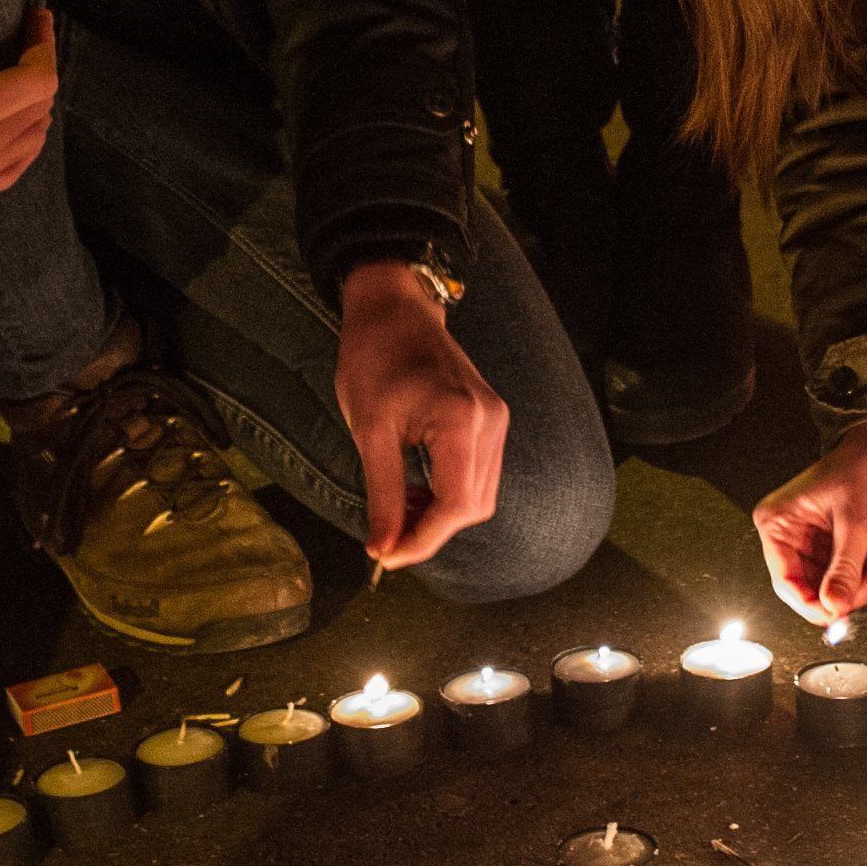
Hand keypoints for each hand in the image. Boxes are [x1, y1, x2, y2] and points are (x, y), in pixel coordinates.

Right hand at [0, 0, 56, 212]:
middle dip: (41, 69)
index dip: (44, 46)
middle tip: (27, 35)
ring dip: (34, 108)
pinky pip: (6, 175)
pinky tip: (7, 123)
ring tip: (19, 71)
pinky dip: (20, 145)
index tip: (35, 17)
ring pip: (28, 148)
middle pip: (38, 114)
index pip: (35, 84)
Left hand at [334, 260, 505, 568]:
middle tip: (386, 537)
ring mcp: (496, 419)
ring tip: (399, 510)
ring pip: (481, 495)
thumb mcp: (369, 432)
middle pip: (475, 507)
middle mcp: (490, 422)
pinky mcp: (492, 418)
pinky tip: (417, 489)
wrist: (393, 309)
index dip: (422, 541)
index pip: (456, 507)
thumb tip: (383, 549)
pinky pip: (479, 474)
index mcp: (461, 422)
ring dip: (441, 514)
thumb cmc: (373, 359)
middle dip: (431, 531)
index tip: (386, 556)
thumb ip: (382, 495)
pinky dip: (450, 493)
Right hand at [754, 416, 866, 626]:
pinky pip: (843, 576)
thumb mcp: (856, 524)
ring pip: (828, 586)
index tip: (838, 615)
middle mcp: (790, 533)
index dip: (811, 604)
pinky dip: (864, 579)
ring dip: (858, 587)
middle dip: (842, 594)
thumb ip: (845, 570)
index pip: (785, 581)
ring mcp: (812, 540)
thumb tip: (834, 607)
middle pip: (808, 588)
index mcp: (778, 523)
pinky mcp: (833, 543)